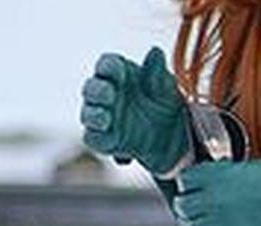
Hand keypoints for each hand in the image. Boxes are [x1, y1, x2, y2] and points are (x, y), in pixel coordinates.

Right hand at [80, 47, 190, 176]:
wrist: (173, 136)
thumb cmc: (164, 103)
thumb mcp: (167, 89)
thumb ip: (158, 73)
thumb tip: (156, 52)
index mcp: (118, 73)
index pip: (106, 65)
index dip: (109, 66)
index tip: (121, 70)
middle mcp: (106, 92)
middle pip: (91, 88)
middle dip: (96, 90)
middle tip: (110, 93)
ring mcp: (103, 116)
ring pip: (87, 114)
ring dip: (93, 115)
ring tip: (105, 117)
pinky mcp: (105, 139)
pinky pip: (92, 138)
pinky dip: (97, 138)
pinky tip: (107, 136)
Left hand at [174, 159, 260, 225]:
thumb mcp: (250, 169)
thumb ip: (228, 175)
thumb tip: (218, 180)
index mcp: (218, 178)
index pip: (187, 180)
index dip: (188, 185)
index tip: (191, 188)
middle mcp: (215, 202)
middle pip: (185, 207)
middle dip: (186, 208)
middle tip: (189, 210)